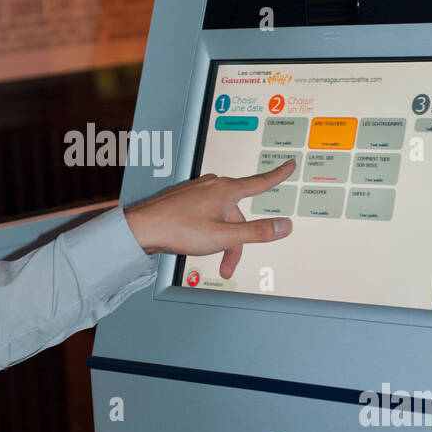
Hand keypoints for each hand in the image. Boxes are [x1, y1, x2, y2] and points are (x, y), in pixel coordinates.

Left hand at [124, 160, 294, 278]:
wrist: (142, 229)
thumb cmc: (179, 229)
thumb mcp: (225, 236)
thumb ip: (257, 231)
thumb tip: (285, 226)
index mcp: (226, 190)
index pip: (260, 182)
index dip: (278, 175)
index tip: (289, 165)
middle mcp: (212, 185)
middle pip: (237, 214)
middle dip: (236, 241)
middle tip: (227, 266)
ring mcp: (197, 191)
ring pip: (221, 217)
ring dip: (221, 239)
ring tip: (210, 258)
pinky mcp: (184, 199)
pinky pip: (206, 215)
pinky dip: (208, 232)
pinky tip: (195, 242)